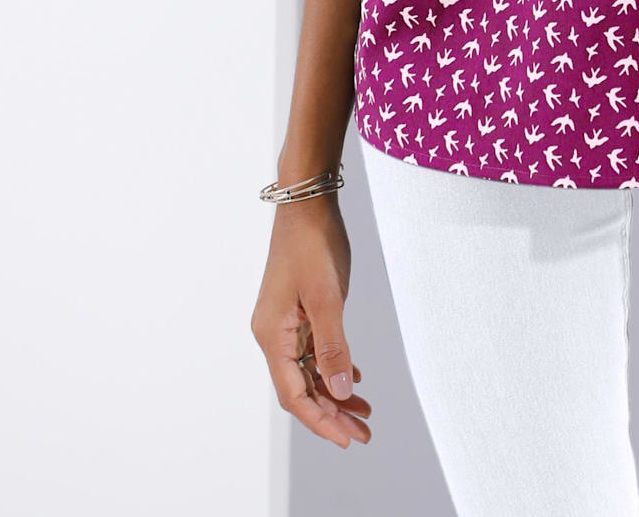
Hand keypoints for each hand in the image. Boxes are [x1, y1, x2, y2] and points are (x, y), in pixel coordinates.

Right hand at [251, 194, 372, 448]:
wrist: (307, 200)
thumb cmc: (312, 242)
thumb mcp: (327, 296)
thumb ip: (333, 345)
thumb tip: (339, 390)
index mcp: (273, 335)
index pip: (294, 393)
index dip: (320, 420)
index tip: (347, 438)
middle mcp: (274, 334)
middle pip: (301, 387)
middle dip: (332, 413)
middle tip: (364, 433)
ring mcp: (286, 322)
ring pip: (310, 370)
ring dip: (335, 393)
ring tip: (365, 414)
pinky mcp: (299, 310)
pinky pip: (314, 350)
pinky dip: (333, 366)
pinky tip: (354, 378)